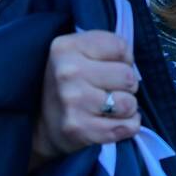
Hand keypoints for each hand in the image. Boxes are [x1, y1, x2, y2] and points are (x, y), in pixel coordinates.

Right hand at [31, 30, 140, 165]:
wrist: (42, 123)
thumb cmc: (70, 82)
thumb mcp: (78, 52)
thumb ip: (107, 47)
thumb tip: (133, 64)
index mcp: (65, 48)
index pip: (121, 47)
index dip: (124, 58)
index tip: (110, 66)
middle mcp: (67, 73)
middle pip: (128, 76)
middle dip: (127, 84)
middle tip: (111, 89)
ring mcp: (72, 102)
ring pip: (129, 103)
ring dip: (127, 107)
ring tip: (111, 106)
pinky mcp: (80, 129)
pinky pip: (128, 126)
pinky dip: (128, 125)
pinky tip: (114, 121)